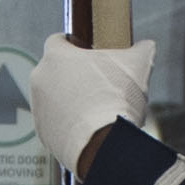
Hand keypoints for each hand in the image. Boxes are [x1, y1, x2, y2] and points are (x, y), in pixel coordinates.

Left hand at [32, 35, 161, 179]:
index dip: (74, 46)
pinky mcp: (42, 133)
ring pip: (54, 98)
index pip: (58, 40)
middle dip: (74, 76)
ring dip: (71, 101)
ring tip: (97, 111)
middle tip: (98, 85)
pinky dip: (70, 125)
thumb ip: (141, 49)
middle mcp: (40, 78)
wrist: (104, 143)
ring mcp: (38, 107)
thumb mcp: (139, 63)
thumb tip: (147, 46)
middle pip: (56, 71)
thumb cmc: (117, 97)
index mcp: (56, 55)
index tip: (88, 54)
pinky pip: (56, 123)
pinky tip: (91, 129)